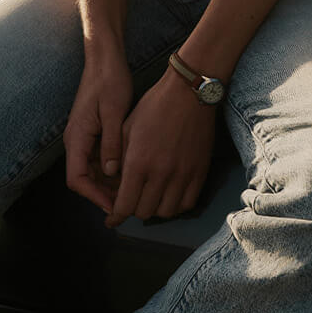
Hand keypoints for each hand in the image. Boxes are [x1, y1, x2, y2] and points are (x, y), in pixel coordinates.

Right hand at [63, 52, 133, 213]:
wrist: (104, 58)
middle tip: (130, 201)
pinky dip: (113, 167)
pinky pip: (100, 158)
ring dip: (110, 181)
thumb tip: (113, 173)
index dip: (94, 196)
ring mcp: (84, 137)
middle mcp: (76, 141)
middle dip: (104, 193)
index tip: (115, 206)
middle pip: (84, 179)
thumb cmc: (108, 80)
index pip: (76, 179)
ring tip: (134, 188)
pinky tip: (132, 169)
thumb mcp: (113, 111)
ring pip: (93, 170)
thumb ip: (112, 143)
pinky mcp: (93, 132)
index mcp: (77, 137)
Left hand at [106, 67, 217, 228]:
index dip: (116, 216)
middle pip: (143, 212)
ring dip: (155, 208)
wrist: (189, 93)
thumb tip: (113, 183)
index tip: (112, 219)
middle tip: (131, 201)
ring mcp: (182, 175)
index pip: (124, 205)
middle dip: (133, 210)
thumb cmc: (154, 106)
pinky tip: (169, 195)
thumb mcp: (127, 129)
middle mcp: (161, 174)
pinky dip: (176, 204)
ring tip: (150, 197)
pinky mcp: (199, 172)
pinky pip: (187, 203)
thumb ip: (119, 158)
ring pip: (166, 212)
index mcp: (138, 163)